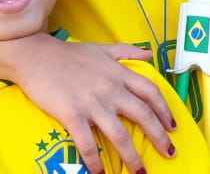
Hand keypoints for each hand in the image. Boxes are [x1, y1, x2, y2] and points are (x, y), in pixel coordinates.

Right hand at [11, 35, 174, 173]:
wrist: (36, 56)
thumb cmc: (68, 54)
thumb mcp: (101, 48)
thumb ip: (126, 51)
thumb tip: (149, 54)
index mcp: (118, 73)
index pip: (150, 91)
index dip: (165, 110)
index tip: (173, 126)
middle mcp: (110, 88)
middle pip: (142, 115)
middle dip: (159, 137)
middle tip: (169, 153)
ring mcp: (91, 102)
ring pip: (119, 134)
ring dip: (132, 156)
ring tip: (140, 173)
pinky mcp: (72, 114)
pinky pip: (87, 143)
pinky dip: (95, 161)